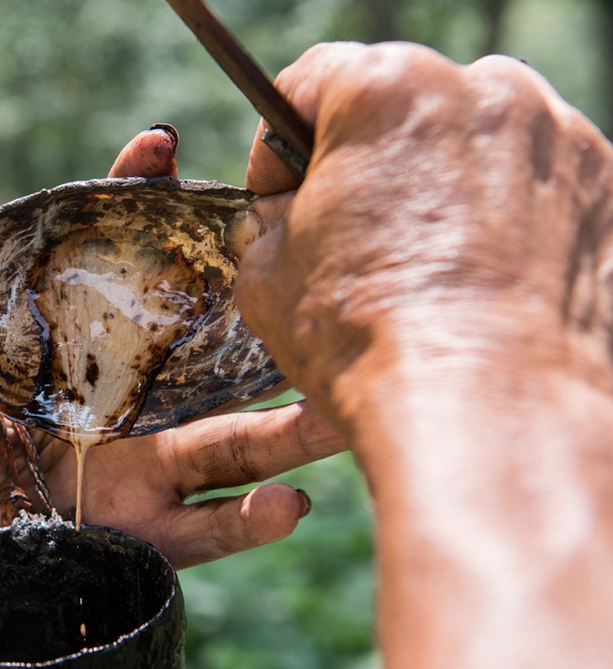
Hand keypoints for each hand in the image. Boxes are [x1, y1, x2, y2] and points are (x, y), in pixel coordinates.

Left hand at [0, 128, 344, 578]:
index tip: (157, 151)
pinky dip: (253, 517)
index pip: (109, 271)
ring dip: (288, 426)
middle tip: (306, 272)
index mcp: (71, 357)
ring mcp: (142, 470)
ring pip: (231, 441)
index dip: (133, 209)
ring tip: (333, 406)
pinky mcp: (148, 536)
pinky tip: (291, 503)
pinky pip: (211, 526)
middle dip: (253, 316)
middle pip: (201, 355)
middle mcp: (123, 406)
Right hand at [236, 42, 612, 429]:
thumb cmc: (369, 340)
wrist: (491, 412)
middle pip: (404, 103)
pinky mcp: (609, 190)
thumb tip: (285, 219)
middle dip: (371, 160)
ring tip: (427, 267)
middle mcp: (484, 89)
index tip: (281, 195)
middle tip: (354, 234)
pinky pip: (537, 186)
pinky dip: (508, 219)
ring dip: (443, 184)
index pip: (310, 80)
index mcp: (385, 91)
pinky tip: (482, 283)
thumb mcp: (266, 279)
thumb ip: (272, 222)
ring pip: (478, 140)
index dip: (280, 145)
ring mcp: (559, 137)